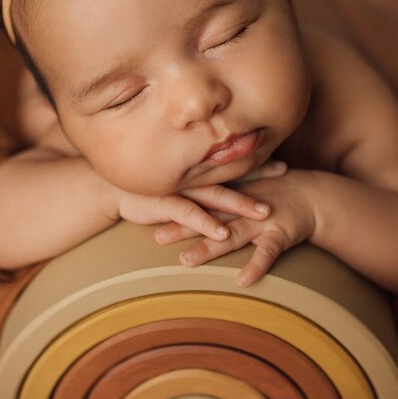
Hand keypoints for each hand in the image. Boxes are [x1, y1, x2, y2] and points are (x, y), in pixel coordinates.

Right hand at [116, 161, 286, 244]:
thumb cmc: (147, 190)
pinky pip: (190, 214)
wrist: (110, 190)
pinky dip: (207, 223)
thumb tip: (219, 192)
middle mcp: (193, 177)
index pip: (234, 167)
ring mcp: (180, 190)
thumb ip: (197, 187)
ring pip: (217, 196)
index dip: (259, 166)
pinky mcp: (165, 204)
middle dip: (261, 178)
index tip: (285, 165)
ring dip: (241, 204)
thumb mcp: (175, 185)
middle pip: (233, 177)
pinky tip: (222, 233)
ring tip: (264, 213)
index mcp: (198, 173)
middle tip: (287, 179)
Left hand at [156, 166, 319, 287]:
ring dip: (209, 248)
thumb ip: (223, 201)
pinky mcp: (281, 233)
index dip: (176, 208)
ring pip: (231, 235)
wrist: (316, 196)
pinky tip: (242, 281)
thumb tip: (195, 210)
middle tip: (157, 238)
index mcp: (233, 197)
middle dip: (183, 228)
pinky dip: (255, 266)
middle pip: (208, 218)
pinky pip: (267, 252)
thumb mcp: (247, 193)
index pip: (199, 202)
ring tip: (187, 261)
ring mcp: (261, 220)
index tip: (149, 214)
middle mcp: (243, 207)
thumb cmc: (277, 196)